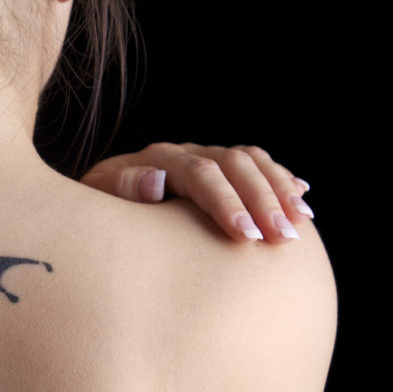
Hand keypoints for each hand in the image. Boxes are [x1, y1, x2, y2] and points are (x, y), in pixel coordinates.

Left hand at [80, 143, 313, 242]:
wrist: (91, 211)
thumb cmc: (95, 216)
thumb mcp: (96, 204)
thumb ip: (120, 190)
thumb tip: (157, 181)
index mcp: (155, 160)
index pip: (200, 174)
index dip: (226, 203)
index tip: (246, 237)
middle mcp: (183, 154)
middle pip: (234, 164)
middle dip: (262, 200)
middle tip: (285, 237)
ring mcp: (203, 158)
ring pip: (251, 161)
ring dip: (279, 189)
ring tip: (300, 223)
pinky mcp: (216, 170)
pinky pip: (256, 165)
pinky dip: (280, 179)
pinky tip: (301, 196)